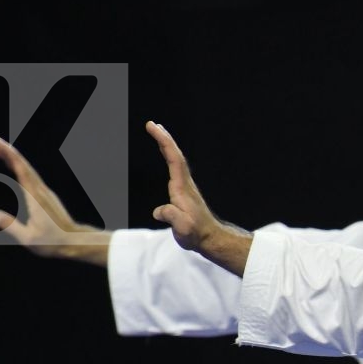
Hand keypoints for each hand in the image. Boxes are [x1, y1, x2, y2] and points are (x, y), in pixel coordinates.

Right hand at [0, 138, 111, 262]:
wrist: (75, 242)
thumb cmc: (53, 242)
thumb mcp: (29, 238)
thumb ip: (11, 226)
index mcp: (35, 198)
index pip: (22, 171)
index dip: (10, 156)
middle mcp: (42, 192)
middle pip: (25, 167)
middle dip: (10, 153)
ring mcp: (46, 194)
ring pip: (30, 172)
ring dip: (16, 161)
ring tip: (2, 153)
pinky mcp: (48, 198)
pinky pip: (33, 179)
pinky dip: (23, 171)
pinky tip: (17, 171)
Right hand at [145, 121, 226, 253]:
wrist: (209, 239)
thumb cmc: (196, 234)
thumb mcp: (182, 228)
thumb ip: (171, 217)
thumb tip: (159, 211)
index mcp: (182, 188)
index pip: (173, 159)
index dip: (164, 142)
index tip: (153, 128)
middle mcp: (184, 184)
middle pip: (175, 156)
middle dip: (164, 138)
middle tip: (153, 124)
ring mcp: (185, 187)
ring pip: (176, 161)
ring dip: (168, 146)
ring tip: (159, 133)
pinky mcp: (184, 193)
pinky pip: (176, 169)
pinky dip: (170, 158)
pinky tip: (167, 156)